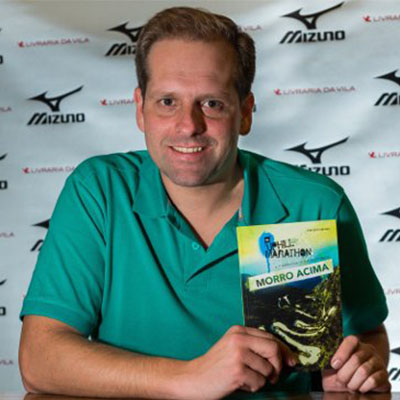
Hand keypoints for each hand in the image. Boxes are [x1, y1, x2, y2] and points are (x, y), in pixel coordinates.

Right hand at [180, 325, 297, 399]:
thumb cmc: (216, 366)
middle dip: (277, 365)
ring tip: (245, 378)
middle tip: (270, 376)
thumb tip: (286, 357)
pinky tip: (239, 383)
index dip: (284, 350)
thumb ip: (254, 346)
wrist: (194, 378)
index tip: (291, 361)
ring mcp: (238, 355)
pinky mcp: (237, 371)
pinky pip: (259, 382)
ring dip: (261, 379)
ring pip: (268, 369)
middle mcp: (239, 339)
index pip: (270, 336)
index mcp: (238, 331)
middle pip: (274, 348)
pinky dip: (253, 387)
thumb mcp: (233, 347)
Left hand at [322, 335, 390, 392]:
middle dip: (345, 373)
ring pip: (364, 371)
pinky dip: (364, 386)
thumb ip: (327, 357)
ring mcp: (377, 361)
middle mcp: (368, 349)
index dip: (341, 354)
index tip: (334, 364)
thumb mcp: (336, 359)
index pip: (350, 342)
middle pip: (356, 359)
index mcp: (355, 342)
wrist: (365, 371)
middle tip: (340, 380)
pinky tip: (359, 387)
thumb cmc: (346, 365)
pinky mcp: (384, 373)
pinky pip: (374, 380)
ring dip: (353, 381)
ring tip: (349, 385)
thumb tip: (312, 357)